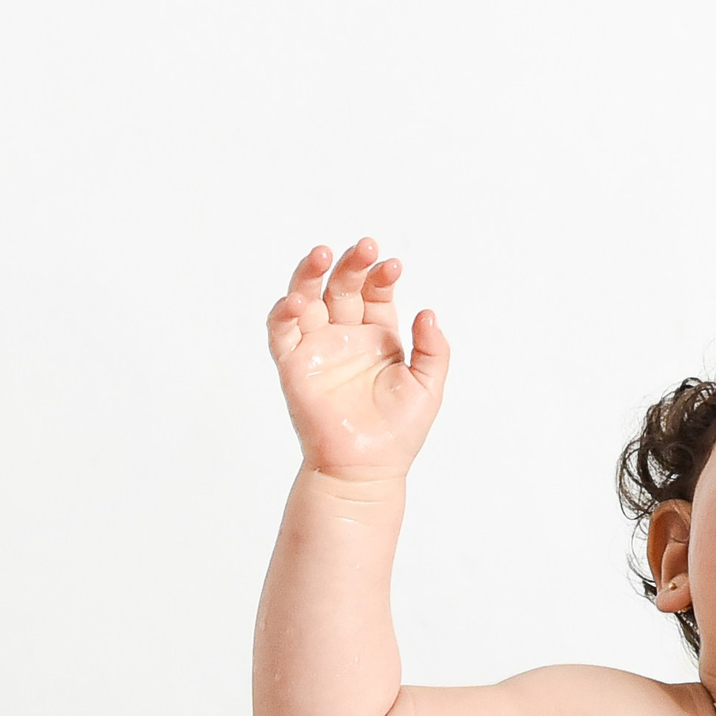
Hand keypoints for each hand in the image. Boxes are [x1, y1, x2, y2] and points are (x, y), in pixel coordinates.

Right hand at [265, 239, 450, 481]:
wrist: (367, 470)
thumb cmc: (398, 433)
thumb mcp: (429, 387)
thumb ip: (433, 350)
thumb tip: (429, 312)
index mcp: (377, 337)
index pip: (375, 293)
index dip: (381, 276)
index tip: (393, 266)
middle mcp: (345, 336)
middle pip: (342, 287)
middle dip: (352, 265)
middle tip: (364, 245)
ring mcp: (317, 348)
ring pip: (307, 298)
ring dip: (310, 274)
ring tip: (323, 254)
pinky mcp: (293, 365)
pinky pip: (281, 331)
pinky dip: (285, 312)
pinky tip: (298, 300)